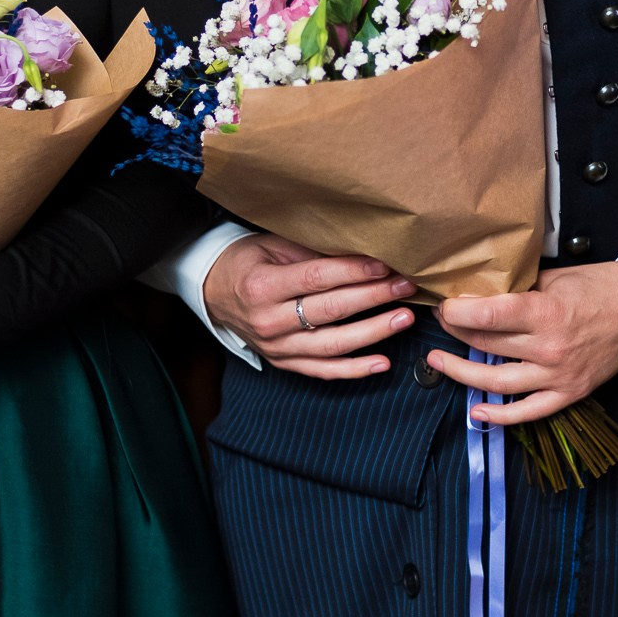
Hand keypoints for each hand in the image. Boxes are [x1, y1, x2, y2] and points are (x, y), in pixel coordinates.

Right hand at [202, 234, 416, 378]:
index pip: (317, 279)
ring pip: (332, 345)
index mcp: (263, 286)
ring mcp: (277, 347)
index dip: (353, 272)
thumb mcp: (271, 245)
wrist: (212, 292)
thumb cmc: (247, 262)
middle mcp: (269, 321)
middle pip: (330, 311)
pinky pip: (323, 371)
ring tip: (403, 319)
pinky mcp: (284, 363)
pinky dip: (354, 370)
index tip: (385, 265)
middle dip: (373, 297)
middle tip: (405, 286)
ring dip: (373, 333)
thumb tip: (359, 249)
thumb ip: (311, 251)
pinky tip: (383, 363)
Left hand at [431, 261, 617, 424]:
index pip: (486, 316)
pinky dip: (501, 415)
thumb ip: (518, 289)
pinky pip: (529, 412)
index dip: (456, 312)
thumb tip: (479, 293)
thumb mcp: (554, 277)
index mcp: (546, 312)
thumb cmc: (600, 286)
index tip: (444, 305)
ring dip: (462, 373)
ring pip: (497, 381)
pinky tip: (477, 411)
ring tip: (439, 361)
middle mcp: (549, 348)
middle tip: (442, 321)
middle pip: (486, 345)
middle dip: (455, 332)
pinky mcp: (570, 393)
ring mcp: (559, 375)